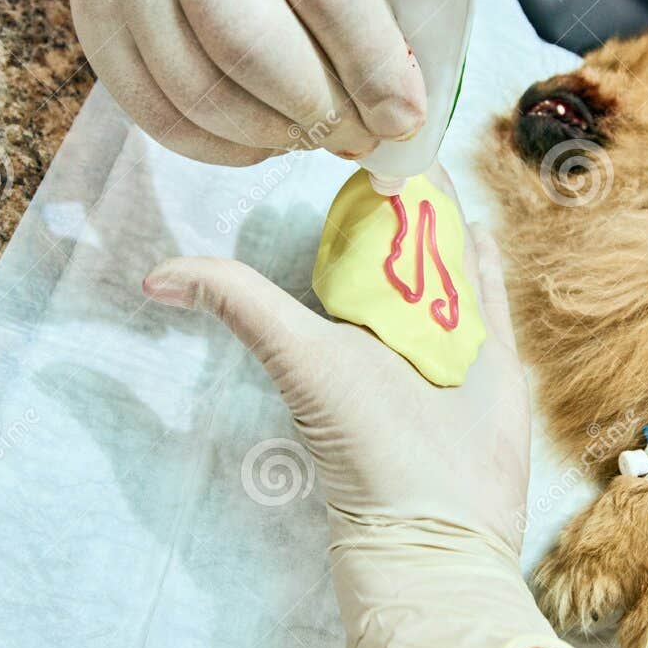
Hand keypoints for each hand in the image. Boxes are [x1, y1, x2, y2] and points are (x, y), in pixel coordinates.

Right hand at [39, 0, 425, 167]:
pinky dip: (220, 148)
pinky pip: (159, 117)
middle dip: (320, 112)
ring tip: (309, 137)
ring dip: (271, 137)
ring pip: (202, 94)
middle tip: (357, 138)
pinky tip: (257, 143)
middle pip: (252, 47)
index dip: (374, 66)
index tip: (404, 118)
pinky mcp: (94, 25)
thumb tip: (395, 103)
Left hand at [142, 185, 580, 647]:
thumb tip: (154, 276)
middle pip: (402, 246)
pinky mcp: (494, 360)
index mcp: (348, 321)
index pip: (351, 243)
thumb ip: (239, 302)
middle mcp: (396, 327)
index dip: (354, 198)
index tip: (353, 143)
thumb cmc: (362, 440)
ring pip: (447, 263)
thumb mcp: (296, 355)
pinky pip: (491, 296)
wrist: (436, 515)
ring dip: (444, 218)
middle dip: (403, 198)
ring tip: (438, 165)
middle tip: (403, 133)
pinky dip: (487, 261)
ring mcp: (448, 340)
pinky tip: (479, 224)